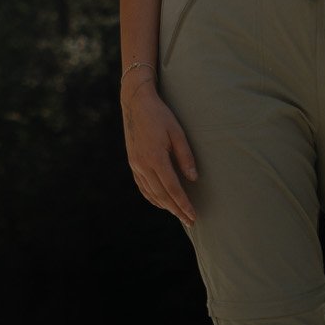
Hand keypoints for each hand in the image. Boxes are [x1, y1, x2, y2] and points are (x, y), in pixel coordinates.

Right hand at [121, 78, 197, 224]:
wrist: (135, 103)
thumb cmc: (159, 115)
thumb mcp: (177, 132)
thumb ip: (185, 156)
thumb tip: (193, 179)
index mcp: (155, 158)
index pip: (172, 188)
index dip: (183, 204)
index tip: (193, 215)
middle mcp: (142, 165)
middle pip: (161, 195)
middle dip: (176, 210)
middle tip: (190, 222)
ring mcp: (135, 165)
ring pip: (150, 193)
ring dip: (165, 206)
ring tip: (178, 214)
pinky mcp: (132, 162)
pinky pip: (142, 186)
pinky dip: (152, 197)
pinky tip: (160, 202)